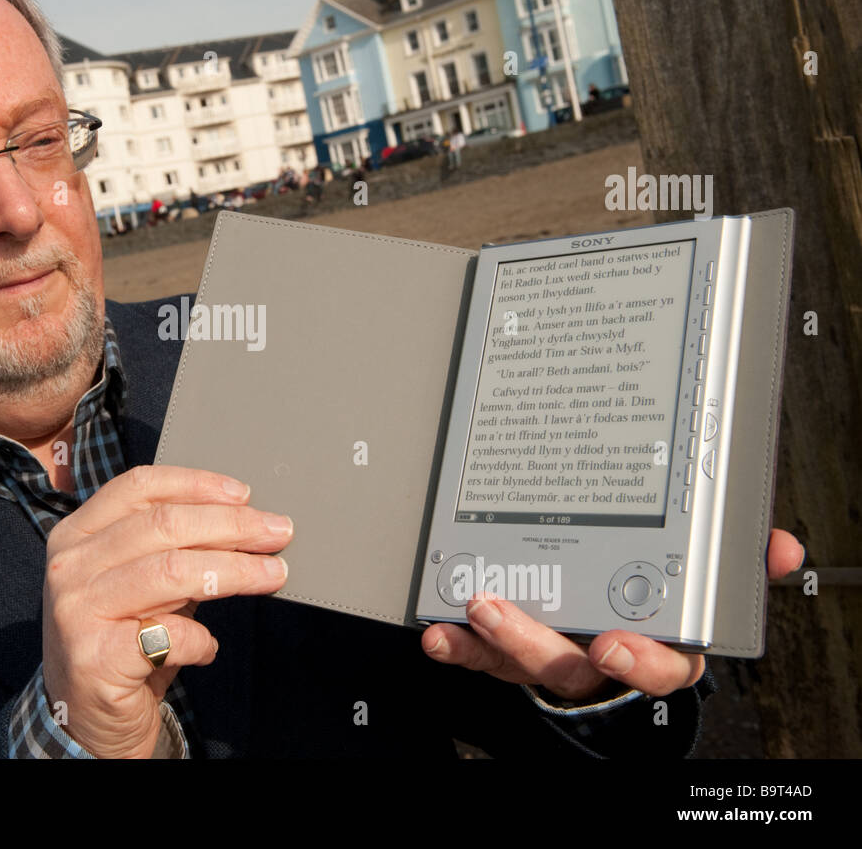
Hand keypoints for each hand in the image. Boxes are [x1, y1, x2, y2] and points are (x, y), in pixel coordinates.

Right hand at [42, 465, 290, 757]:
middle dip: (232, 526)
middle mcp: (70, 567)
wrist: (82, 720)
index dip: (196, 484)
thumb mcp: (137, 583)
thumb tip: (243, 522)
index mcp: (76, 535)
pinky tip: (208, 647)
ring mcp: (77, 611)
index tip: (244, 494)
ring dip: (235, 571)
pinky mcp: (95, 658)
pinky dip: (202, 639)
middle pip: (164, 525)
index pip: (138, 488)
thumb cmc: (120, 642)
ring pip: (172, 572)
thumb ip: (171, 549)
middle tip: (277, 532)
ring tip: (272, 574)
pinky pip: (170, 635)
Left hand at [420, 527, 803, 699]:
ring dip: (488, 641)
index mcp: (659, 647)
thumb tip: (779, 548)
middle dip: (533, 645)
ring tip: (467, 607)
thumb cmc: (663, 595)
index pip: (659, 669)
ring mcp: (553, 656)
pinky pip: (483, 656)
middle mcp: (600, 660)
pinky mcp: (511, 652)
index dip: (638, 662)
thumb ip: (740, 561)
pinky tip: (438, 633)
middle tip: (500, 612)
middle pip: (571, 668)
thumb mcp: (707, 576)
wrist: (624, 620)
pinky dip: (459, 647)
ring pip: (520, 664)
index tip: (612, 643)